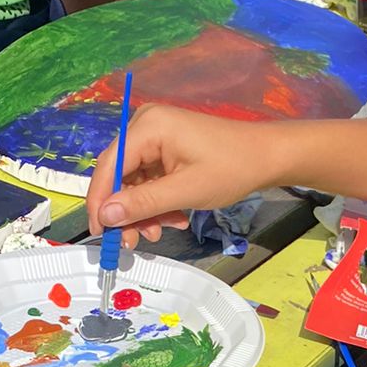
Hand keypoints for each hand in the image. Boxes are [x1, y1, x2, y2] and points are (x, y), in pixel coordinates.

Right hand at [86, 104, 274, 244]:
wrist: (265, 157)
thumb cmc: (231, 168)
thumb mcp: (185, 191)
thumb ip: (143, 203)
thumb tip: (105, 216)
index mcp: (149, 126)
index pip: (109, 165)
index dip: (100, 201)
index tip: (100, 232)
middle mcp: (146, 125)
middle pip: (119, 174)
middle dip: (126, 210)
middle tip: (131, 241)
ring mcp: (155, 136)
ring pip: (133, 181)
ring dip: (144, 210)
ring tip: (160, 231)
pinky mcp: (164, 149)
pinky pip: (148, 180)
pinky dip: (156, 202)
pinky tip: (173, 218)